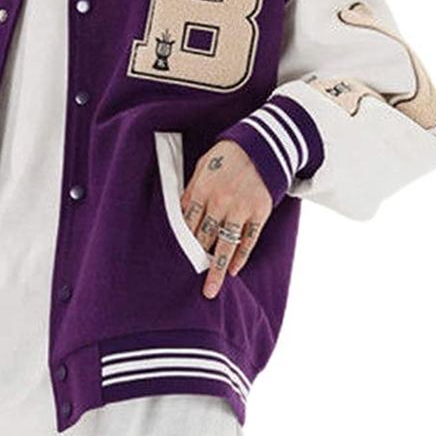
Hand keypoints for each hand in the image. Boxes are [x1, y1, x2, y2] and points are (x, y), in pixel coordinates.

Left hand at [179, 139, 271, 299]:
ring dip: (217, 269)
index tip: (173, 259)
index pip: (186, 223)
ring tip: (210, 289)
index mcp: (201, 189)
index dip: (180, 242)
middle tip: (186, 281)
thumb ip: (192, 190)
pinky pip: (248, 240)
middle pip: (203, 238)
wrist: (262, 145)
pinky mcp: (259, 212)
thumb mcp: (202, 167)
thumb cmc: (226, 156)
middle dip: (194, 259)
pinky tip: (234, 270)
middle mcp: (219, 202)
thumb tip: (181, 214)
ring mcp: (240, 209)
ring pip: (225, 245)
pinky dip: (241, 257)